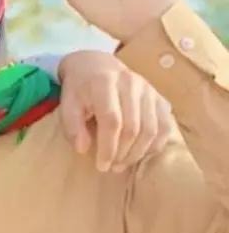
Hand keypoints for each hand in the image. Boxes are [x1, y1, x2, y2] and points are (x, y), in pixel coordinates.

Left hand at [58, 50, 173, 171]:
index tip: (101, 166)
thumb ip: (72, 126)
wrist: (96, 65)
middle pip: (133, 127)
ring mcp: (148, 89)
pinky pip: (165, 125)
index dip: (108, 148)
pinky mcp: (159, 97)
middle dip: (122, 154)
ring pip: (151, 129)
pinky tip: (140, 153)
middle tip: (111, 167)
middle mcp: (131, 83)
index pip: (112, 121)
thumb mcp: (67, 104)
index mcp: (105, 83)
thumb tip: (83, 149)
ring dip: (138, 153)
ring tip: (123, 163)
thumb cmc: (80, 90)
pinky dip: (155, 145)